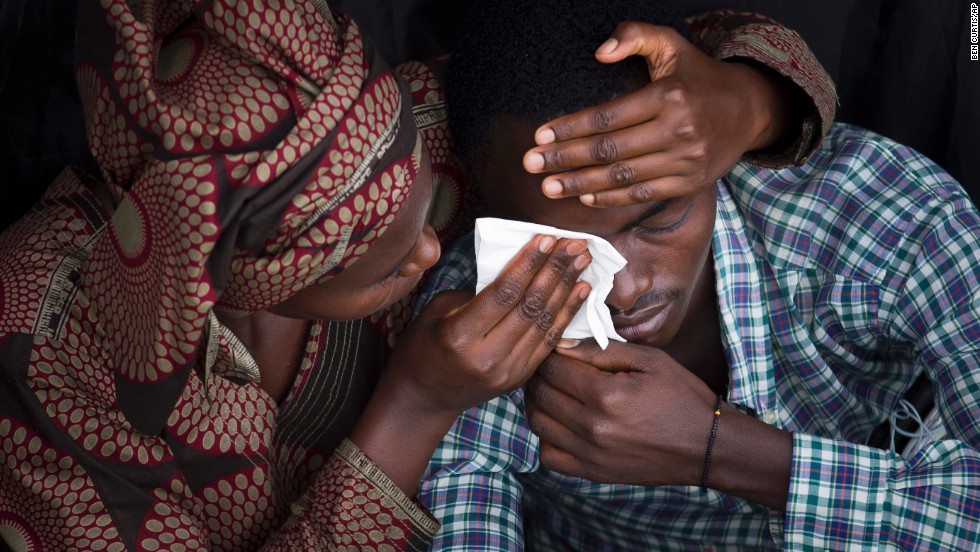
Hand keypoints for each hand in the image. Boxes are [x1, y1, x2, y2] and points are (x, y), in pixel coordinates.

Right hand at [387, 236, 592, 416]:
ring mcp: (507, 371)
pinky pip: (549, 341)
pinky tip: (581, 290)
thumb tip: (514, 270)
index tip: (546, 238)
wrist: (424, 398)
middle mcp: (487, 357)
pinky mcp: (520, 378)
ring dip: (566, 288)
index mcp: (459, 336)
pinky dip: (567, 313)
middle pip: (530, 307)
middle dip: (555, 270)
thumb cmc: (423, 346)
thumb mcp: (435, 312)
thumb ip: (474, 292)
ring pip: (545, 323)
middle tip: (575, 243)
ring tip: (583, 260)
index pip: (503, 294)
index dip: (528, 264)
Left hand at [523, 21, 794, 206]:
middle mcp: (679, 130)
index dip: (571, 128)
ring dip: (581, 185)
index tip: (541, 135)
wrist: (749, 109)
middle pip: (610, 150)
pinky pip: (643, 194)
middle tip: (532, 165)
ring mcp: (686, 160)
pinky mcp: (690, 183)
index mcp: (669, 95)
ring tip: (550, 188)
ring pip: (623, 177)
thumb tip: (600, 52)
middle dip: (566, 159)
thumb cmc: (699, 76)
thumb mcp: (671, 45)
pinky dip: (612, 198)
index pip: (608, 116)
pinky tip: (585, 198)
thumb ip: (635, 36)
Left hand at [525, 340, 718, 486]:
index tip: (552, 348)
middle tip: (547, 365)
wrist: (706, 446)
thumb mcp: (649, 360)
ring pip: (538, 422)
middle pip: (541, 393)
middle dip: (539, 374)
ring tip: (549, 389)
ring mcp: (589, 453)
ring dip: (536, 402)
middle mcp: (592, 426)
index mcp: (606, 394)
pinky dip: (545, 437)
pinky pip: (548, 455)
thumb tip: (561, 343)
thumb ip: (601, 350)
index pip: (553, 367)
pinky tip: (559, 422)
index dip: (547, 353)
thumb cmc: (681, 396)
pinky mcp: (592, 472)